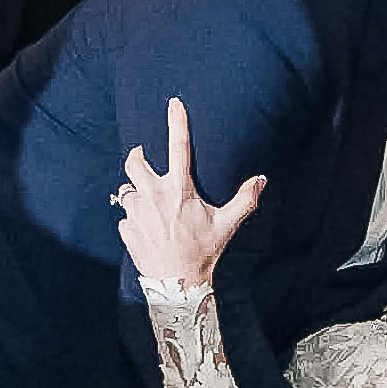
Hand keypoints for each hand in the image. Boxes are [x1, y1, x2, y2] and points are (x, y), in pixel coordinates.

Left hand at [111, 96, 263, 291]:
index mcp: (179, 190)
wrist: (177, 285)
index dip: (176, 121)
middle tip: (142, 159)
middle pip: (133, 162)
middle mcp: (154, 196)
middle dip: (136, 157)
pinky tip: (146, 229)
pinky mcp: (126, 229)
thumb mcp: (226, 225)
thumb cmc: (202, 252)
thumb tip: (261, 179)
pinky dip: (133, 218)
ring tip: (148, 206)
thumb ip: (244, 200)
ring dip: (136, 194)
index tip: (174, 103)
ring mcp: (136, 212)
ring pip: (127, 190)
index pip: (179, 147)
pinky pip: (125, 216)